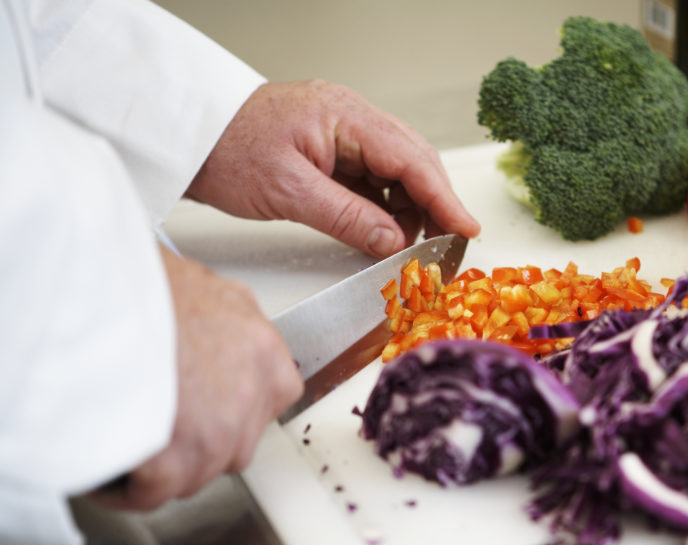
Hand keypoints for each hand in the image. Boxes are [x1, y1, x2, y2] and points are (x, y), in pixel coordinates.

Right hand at [92, 247, 302, 510]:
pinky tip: (107, 472)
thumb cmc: (137, 279)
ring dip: (163, 469)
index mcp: (261, 349)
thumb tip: (212, 337)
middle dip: (198, 444)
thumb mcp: (205, 287)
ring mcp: (218, 429)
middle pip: (235, 445)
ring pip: (198, 474)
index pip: (272, 400)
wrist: (99, 286)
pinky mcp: (177, 457)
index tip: (206, 412)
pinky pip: (155, 493)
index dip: (233, 411)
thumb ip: (225, 321)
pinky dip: (126, 489)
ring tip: (128, 449)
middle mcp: (250, 392)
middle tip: (159, 429)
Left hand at [185, 80, 480, 257]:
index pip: (411, 158)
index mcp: (344, 116)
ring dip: (409, 209)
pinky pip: (371, 179)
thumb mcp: (288, 191)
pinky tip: (384, 232)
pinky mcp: (330, 151)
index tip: (467, 228)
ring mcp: (342, 133)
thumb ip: (347, 217)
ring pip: (395, 172)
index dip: (444, 197)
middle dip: (433, 204)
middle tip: (446, 245)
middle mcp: (350, 118)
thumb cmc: (224, 150)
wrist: (183, 135)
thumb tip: (395, 242)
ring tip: (410, 247)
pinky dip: (384, 207)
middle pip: (413, 161)